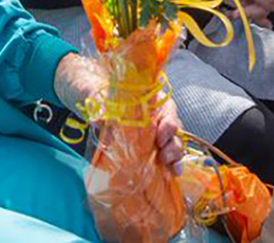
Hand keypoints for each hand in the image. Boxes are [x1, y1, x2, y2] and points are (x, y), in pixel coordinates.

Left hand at [54, 54, 182, 170]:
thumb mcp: (101, 99)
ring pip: (174, 143)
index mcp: (153, 101)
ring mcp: (158, 132)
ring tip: (173, 170)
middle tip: (165, 156)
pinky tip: (172, 174)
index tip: (161, 137)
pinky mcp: (153, 146)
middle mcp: (160, 116)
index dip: (168, 125)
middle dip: (173, 145)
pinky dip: (171, 165)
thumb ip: (102, 106)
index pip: (168, 111)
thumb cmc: (105, 99)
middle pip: (174, 130)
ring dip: (175, 157)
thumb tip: (98, 120)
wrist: (98, 106)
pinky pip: (166, 155)